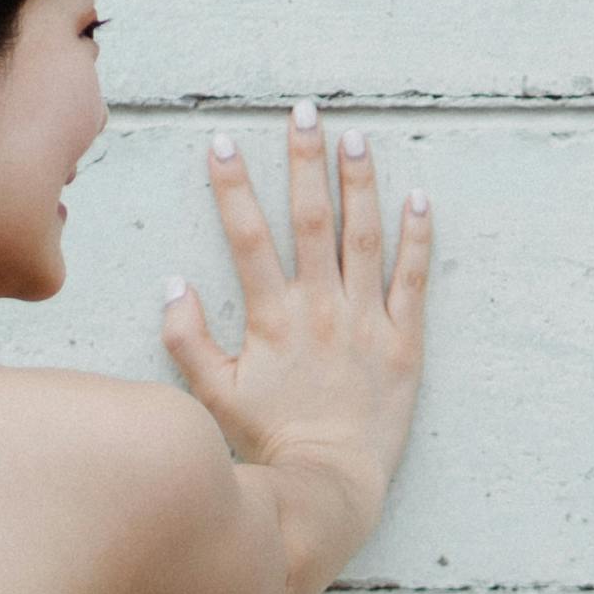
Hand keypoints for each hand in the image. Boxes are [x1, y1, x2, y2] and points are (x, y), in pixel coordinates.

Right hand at [162, 103, 426, 503]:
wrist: (329, 482)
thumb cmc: (270, 441)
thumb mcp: (214, 395)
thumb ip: (187, 340)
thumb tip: (174, 285)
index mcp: (272, 317)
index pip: (247, 236)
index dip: (233, 186)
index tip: (223, 142)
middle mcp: (320, 308)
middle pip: (311, 220)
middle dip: (304, 161)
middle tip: (304, 112)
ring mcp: (366, 321)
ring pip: (364, 237)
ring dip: (360, 183)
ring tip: (357, 137)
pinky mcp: (404, 341)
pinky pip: (414, 280)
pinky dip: (418, 238)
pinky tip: (419, 198)